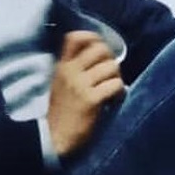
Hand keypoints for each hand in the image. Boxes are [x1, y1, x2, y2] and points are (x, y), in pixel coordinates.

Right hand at [47, 30, 124, 155]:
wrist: (54, 137)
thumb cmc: (59, 111)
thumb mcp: (59, 83)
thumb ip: (72, 69)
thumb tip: (97, 58)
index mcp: (62, 66)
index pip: (74, 38)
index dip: (92, 37)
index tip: (100, 47)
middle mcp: (71, 71)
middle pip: (99, 49)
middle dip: (110, 58)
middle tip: (110, 73)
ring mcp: (81, 85)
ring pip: (111, 67)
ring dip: (117, 77)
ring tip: (113, 88)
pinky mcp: (92, 100)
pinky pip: (116, 85)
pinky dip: (120, 92)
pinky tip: (115, 100)